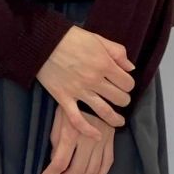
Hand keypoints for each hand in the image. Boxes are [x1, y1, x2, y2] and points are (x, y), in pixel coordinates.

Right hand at [35, 25, 134, 140]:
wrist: (43, 42)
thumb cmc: (71, 38)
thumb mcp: (98, 39)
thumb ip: (117, 52)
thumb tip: (130, 68)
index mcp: (104, 64)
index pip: (127, 83)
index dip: (129, 85)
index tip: (124, 84)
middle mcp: (94, 80)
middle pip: (119, 98)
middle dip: (123, 100)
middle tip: (120, 99)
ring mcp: (79, 91)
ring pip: (104, 111)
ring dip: (115, 118)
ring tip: (119, 121)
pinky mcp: (64, 98)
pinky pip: (77, 119)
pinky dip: (88, 130)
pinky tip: (97, 135)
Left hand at [41, 102, 115, 173]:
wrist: (96, 90)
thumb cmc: (73, 103)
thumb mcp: (58, 118)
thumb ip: (56, 141)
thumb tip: (55, 161)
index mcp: (71, 133)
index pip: (60, 162)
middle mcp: (88, 139)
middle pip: (77, 169)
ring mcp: (102, 141)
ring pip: (92, 170)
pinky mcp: (111, 140)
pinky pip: (108, 163)